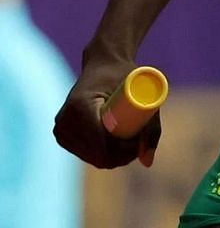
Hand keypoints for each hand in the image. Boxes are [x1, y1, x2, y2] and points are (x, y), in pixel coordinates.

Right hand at [52, 53, 161, 168]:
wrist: (103, 64)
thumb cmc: (124, 76)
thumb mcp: (144, 95)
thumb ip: (151, 130)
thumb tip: (147, 163)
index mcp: (81, 107)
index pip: (101, 145)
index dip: (123, 152)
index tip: (140, 142)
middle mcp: (65, 119)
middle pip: (96, 155)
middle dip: (120, 156)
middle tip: (139, 143)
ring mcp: (60, 127)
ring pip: (91, 157)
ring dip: (111, 157)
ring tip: (130, 141)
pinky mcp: (61, 132)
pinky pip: (84, 153)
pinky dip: (100, 155)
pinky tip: (114, 146)